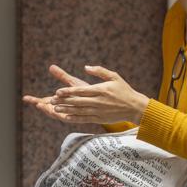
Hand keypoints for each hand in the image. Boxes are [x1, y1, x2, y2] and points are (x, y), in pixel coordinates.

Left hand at [32, 64, 150, 123]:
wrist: (135, 107)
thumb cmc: (124, 90)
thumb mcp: (114, 76)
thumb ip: (99, 71)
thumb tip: (86, 67)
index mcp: (101, 90)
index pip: (81, 91)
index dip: (69, 92)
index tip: (58, 91)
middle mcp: (98, 101)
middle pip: (77, 101)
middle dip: (64, 101)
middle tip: (52, 101)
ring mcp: (99, 111)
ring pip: (79, 111)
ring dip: (66, 110)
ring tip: (55, 109)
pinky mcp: (100, 119)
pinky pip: (85, 119)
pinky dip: (75, 118)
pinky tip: (66, 117)